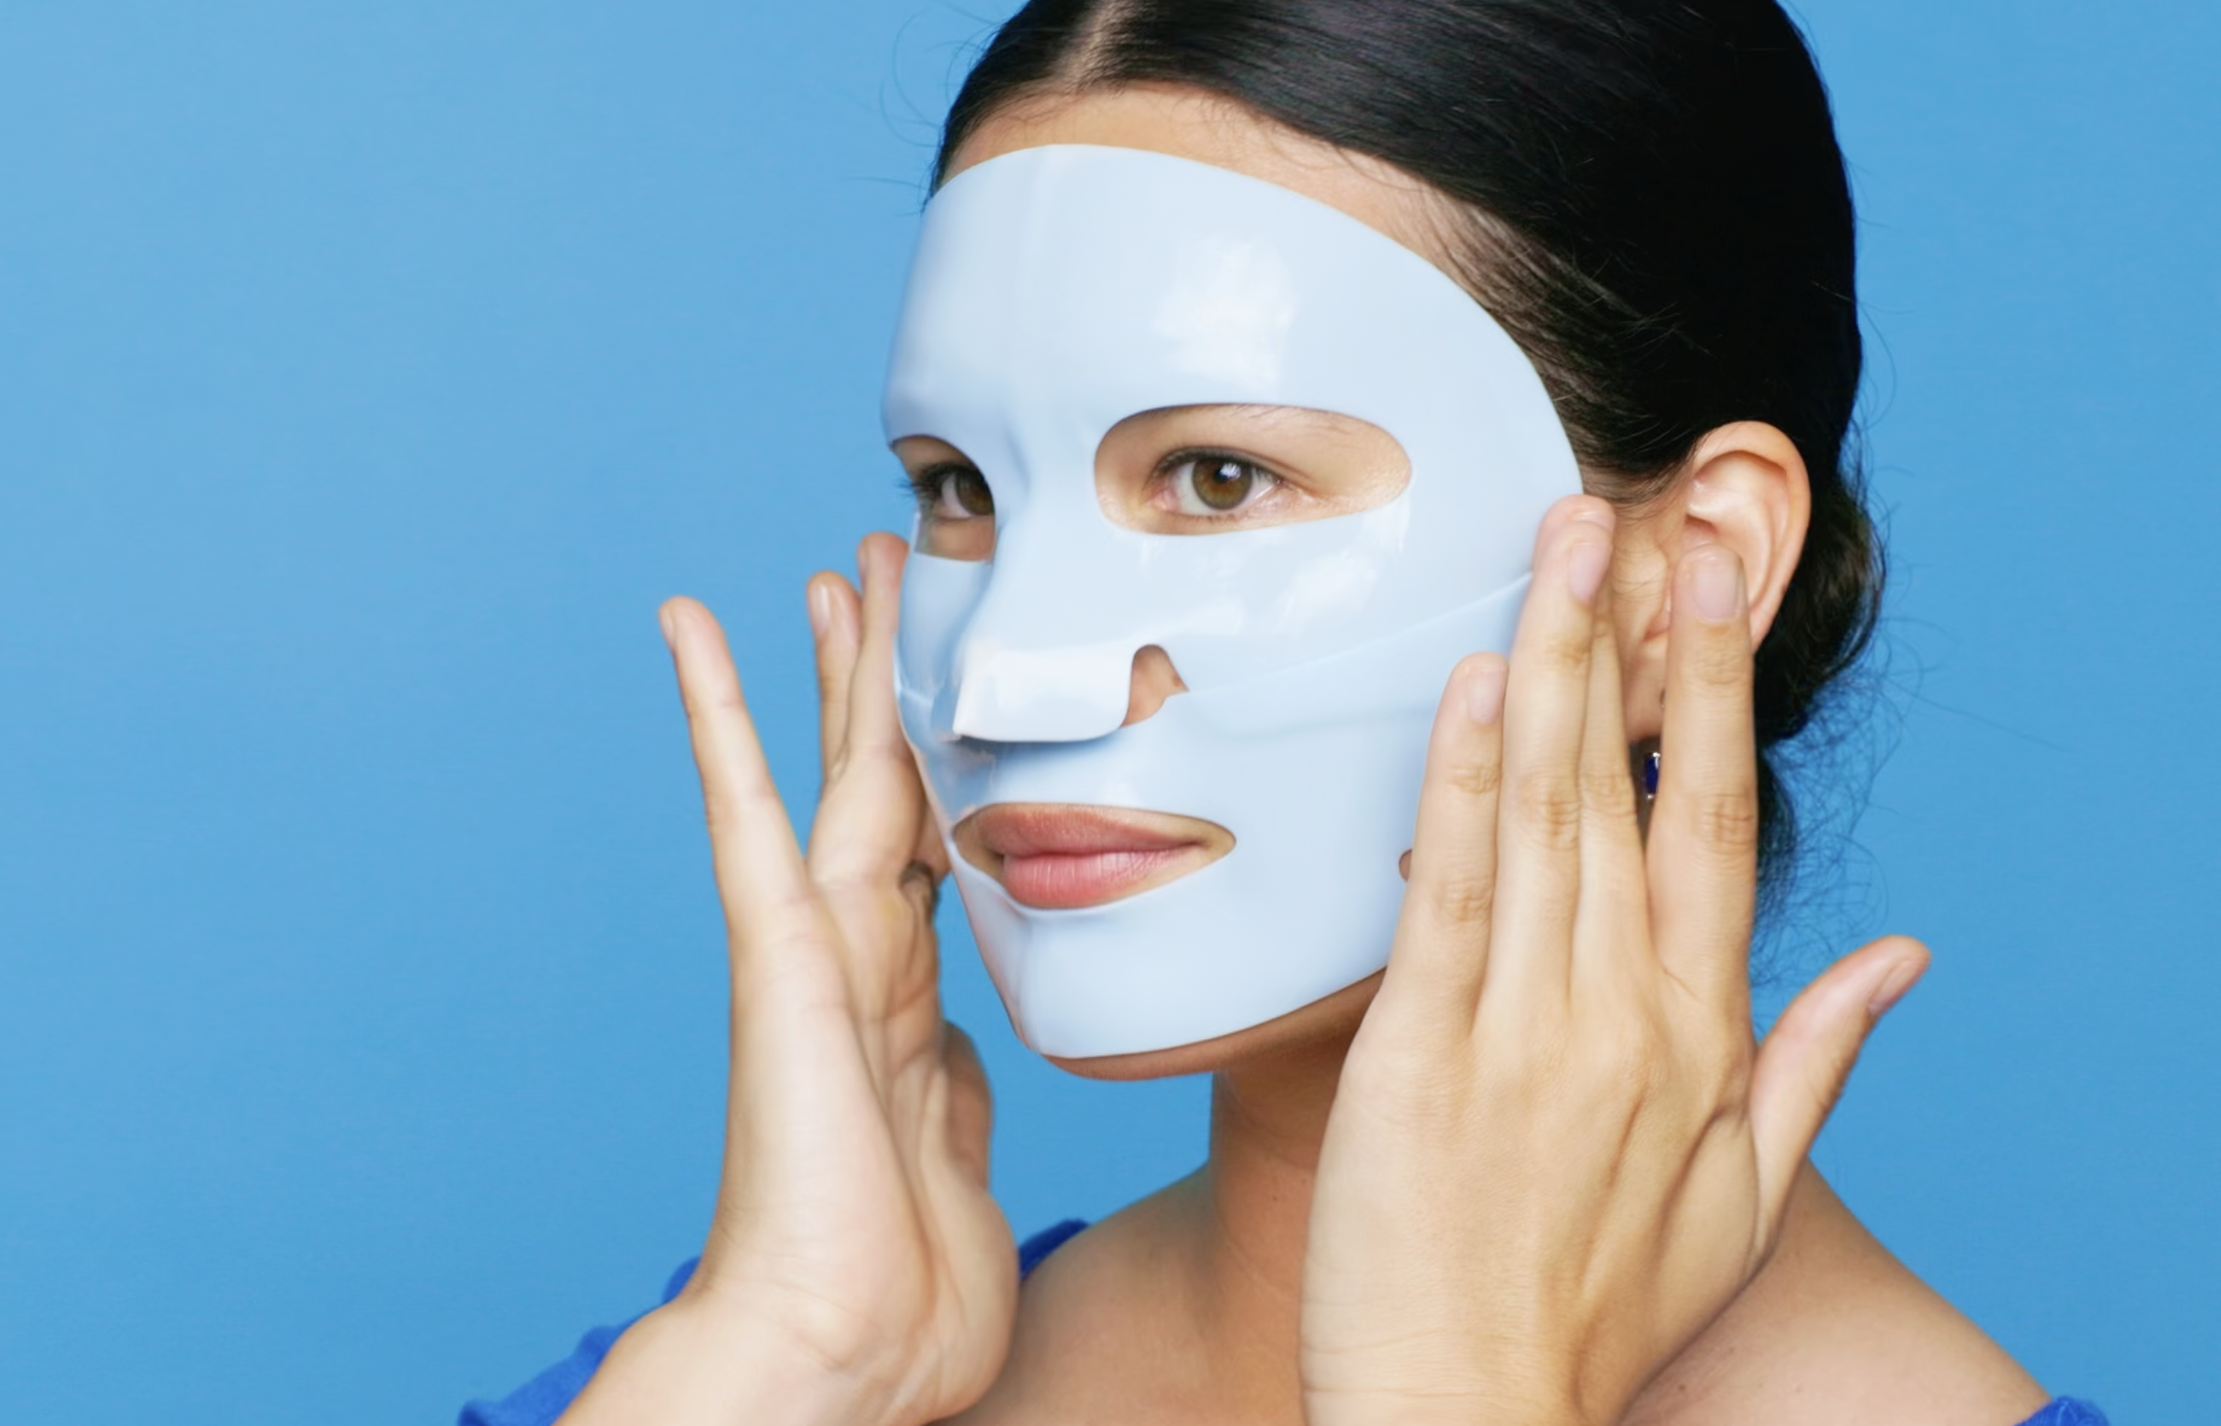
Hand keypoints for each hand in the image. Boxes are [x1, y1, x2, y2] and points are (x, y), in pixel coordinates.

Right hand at [561, 534, 1016, 1425]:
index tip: (962, 707)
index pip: (935, 861)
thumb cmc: (903, 1301)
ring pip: (838, 774)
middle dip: (892, 689)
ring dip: (839, 667)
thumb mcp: (963, 1171)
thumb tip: (968, 1049)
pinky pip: (744, 808)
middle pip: (886, 792)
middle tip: (896, 584)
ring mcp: (813, 953)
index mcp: (909, 1012)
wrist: (835, 1360)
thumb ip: (961, 1097)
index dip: (950, 775)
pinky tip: (691, 623)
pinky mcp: (775, 955)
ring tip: (838, 570)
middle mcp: (858, 965)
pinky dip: (717, 712)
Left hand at [1299, 498, 1928, 1425]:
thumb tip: (1907, 950)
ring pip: (1541, 813)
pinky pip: (1447, 893)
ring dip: (1547, 666)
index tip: (1713, 578)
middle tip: (1632, 504)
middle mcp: (1622, 1013)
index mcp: (1704, 1033)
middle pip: (1627, 789)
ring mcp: (1521, 1028)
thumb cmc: (1604, 1312)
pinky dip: (1457, 783)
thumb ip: (1823, 1059)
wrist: (1470, 1416)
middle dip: (1631, 635)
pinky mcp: (1417, 1054)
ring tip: (1556, 545)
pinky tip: (1468, 685)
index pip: (1714, 822)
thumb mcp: (1748, 1198)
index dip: (1711, 689)